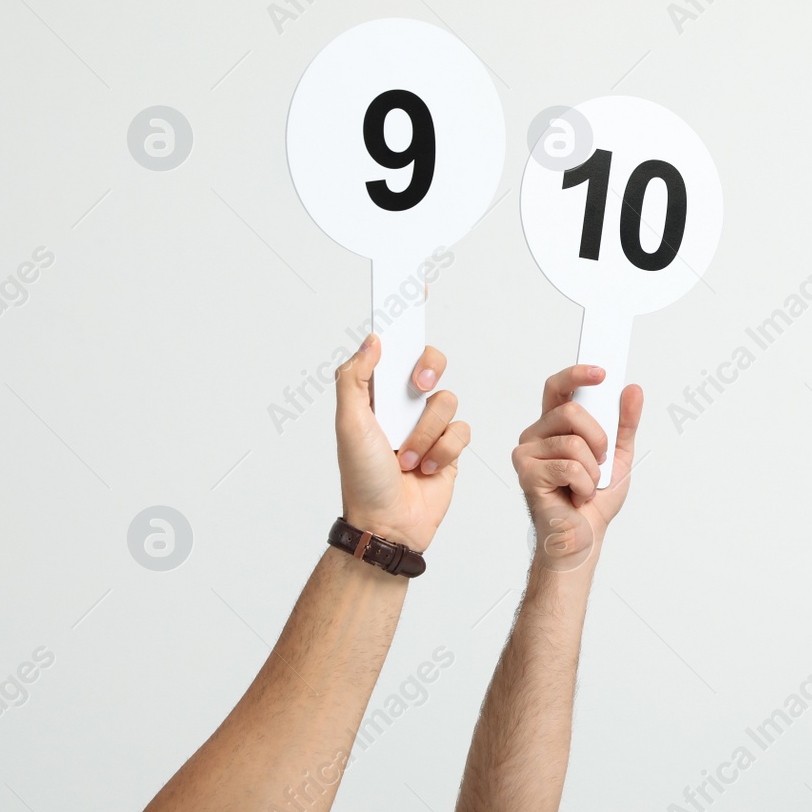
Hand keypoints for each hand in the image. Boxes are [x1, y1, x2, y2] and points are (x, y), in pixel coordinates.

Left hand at [335, 335, 469, 552]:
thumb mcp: (348, 424)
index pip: (391, 349)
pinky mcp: (450, 447)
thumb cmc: (362, 479)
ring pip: (447, 400)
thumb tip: (372, 341)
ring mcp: (428, 425)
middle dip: (426, 371)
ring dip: (427, 432)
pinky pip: (462, 430)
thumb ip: (354, 378)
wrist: (389, 523)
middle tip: (415, 386)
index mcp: (376, 394)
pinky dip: (443, 451)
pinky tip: (426, 469)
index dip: (404, 320)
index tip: (416, 287)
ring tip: (408, 457)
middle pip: (430, 363)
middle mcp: (403, 405)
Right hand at [512, 365, 642, 570]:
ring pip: (574, 442)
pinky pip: (569, 466)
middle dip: (599, 439)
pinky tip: (576, 496)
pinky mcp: (526, 474)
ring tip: (586, 485)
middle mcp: (536, 434)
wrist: (583, 537)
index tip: (602, 372)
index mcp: (555, 425)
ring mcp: (527, 453)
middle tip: (601, 461)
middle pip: (571, 412)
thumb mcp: (619, 455)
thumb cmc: (594, 499)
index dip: (577, 375)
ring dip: (592, 470)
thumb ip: (625, 422)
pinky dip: (584, 485)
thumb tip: (632, 389)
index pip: (559, 388)